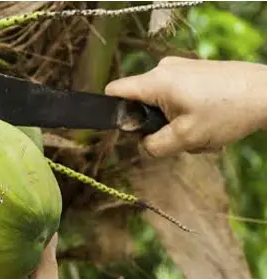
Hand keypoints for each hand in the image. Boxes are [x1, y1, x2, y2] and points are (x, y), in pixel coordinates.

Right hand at [105, 56, 266, 156]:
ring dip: (177, 125)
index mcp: (156, 82)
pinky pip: (178, 98)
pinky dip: (189, 115)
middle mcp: (164, 70)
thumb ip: (155, 145)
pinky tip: (210, 123)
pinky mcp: (195, 73)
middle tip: (181, 138)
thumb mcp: (186, 138)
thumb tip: (143, 144)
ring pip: (162, 105)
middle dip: (157, 126)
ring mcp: (180, 69)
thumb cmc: (228, 112)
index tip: (129, 131)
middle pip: (141, 104)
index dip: (113, 113)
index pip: (114, 92)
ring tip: (202, 133)